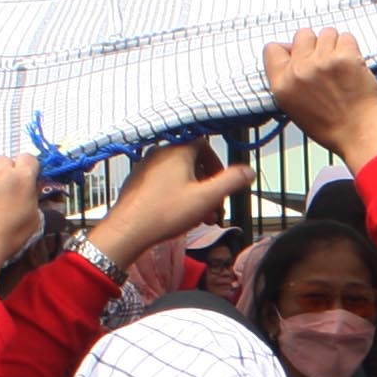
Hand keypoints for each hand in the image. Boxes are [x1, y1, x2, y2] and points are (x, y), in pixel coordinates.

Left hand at [0, 156, 43, 280]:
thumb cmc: (6, 239)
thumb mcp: (34, 221)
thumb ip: (33, 198)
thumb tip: (30, 190)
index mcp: (23, 178)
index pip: (28, 158)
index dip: (25, 167)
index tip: (22, 176)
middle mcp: (1, 171)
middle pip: (4, 159)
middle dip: (3, 172)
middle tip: (0, 190)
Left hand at [96, 140, 256, 266]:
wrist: (128, 231)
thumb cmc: (166, 213)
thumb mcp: (207, 198)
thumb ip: (231, 182)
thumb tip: (249, 171)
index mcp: (177, 151)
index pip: (205, 146)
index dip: (218, 165)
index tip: (222, 186)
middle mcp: (159, 153)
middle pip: (192, 163)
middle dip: (207, 186)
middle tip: (213, 209)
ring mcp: (145, 167)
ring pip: (178, 175)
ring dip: (193, 194)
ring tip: (199, 217)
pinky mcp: (136, 182)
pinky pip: (163, 183)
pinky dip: (175, 196)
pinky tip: (178, 216)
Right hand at [266, 28, 376, 166]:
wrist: (359, 134)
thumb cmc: (331, 126)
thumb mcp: (294, 107)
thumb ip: (289, 80)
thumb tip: (292, 53)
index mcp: (282, 85)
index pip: (273, 49)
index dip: (289, 50)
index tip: (300, 55)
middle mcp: (299, 71)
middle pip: (302, 35)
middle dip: (315, 45)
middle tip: (326, 62)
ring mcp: (322, 61)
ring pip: (326, 32)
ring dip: (335, 45)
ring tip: (341, 66)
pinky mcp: (345, 57)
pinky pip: (346, 37)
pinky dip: (352, 48)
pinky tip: (353, 65)